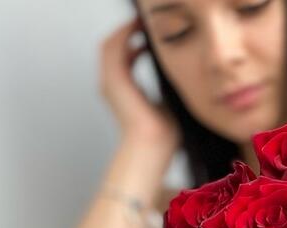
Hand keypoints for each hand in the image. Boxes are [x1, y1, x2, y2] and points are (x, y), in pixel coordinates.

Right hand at [99, 16, 180, 154]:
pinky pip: (113, 48)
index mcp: (123, 90)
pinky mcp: (113, 80)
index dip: (133, 42)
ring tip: (140, 22)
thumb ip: (164, 87)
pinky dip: (123, 35)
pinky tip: (137, 29)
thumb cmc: (163, 135)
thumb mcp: (165, 103)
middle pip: (112, 47)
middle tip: (143, 22)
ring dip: (124, 30)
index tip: (148, 34)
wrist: (154, 146)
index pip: (123, 58)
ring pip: (110, 44)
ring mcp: (109, 82)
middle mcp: (111, 85)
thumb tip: (177, 76)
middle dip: (126, 31)